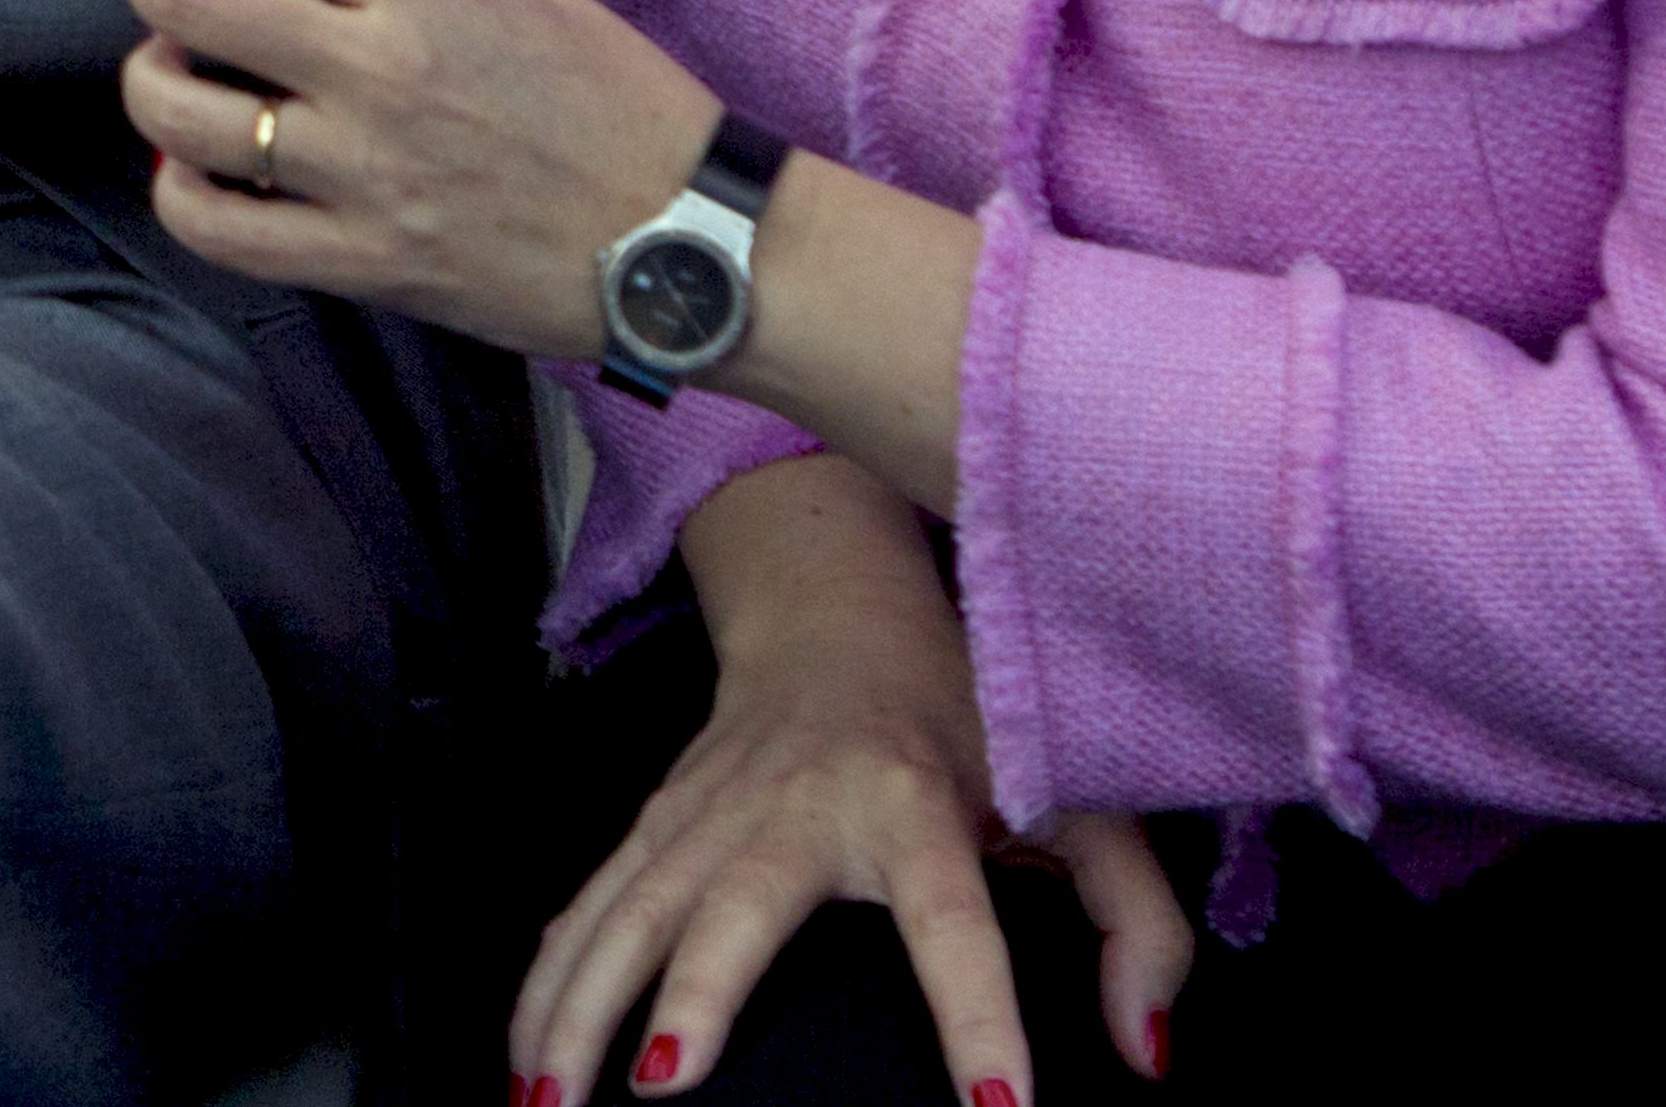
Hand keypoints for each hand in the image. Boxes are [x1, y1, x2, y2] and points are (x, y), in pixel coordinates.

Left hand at [117, 0, 715, 357]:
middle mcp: (379, 62)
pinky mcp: (362, 261)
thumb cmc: (616, 102)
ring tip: (171, 72)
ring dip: (153, 80)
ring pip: (180, 111)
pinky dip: (179, 191)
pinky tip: (194, 169)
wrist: (689, 241)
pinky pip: (216, 228)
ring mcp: (362, 170)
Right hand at [516, 461, 1189, 1099]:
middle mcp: (794, 803)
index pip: (957, 921)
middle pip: (735, 903)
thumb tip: (1144, 1057)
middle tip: (661, 1088)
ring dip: (580, 1002)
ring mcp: (707, 808)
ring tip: (547, 1100)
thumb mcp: (1080, 798)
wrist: (835, 608)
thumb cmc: (967, 718)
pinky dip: (547, 977)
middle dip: (692, 990)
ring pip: (629, 907)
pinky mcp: (655, 818)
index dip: (981, 1015)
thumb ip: (1137, 926)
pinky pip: (588, 904)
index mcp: (915, 803)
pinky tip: (520, 1054)